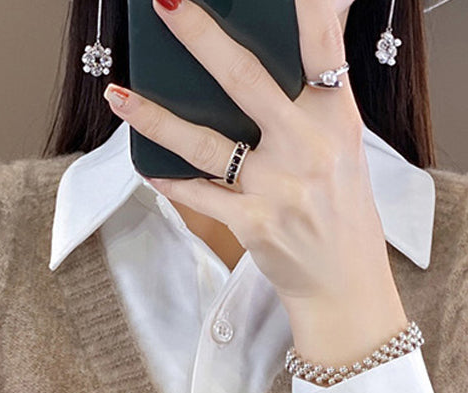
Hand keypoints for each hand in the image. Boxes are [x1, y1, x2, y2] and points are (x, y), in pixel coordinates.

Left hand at [103, 0, 403, 332]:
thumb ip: (321, 98)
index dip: (301, 8)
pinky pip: (199, 195)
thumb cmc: (343, 216)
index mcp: (339, 122)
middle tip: (166, 3)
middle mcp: (309, 148)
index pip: (322, 48)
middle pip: (246, 79)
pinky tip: (148, 168)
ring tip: (119, 95)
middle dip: (200, 36)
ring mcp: (279, 188)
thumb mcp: (347, 150)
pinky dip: (171, 182)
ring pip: (205, 142)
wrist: (345, 289)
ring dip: (156, 118)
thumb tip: (313, 33)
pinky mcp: (253, 224)